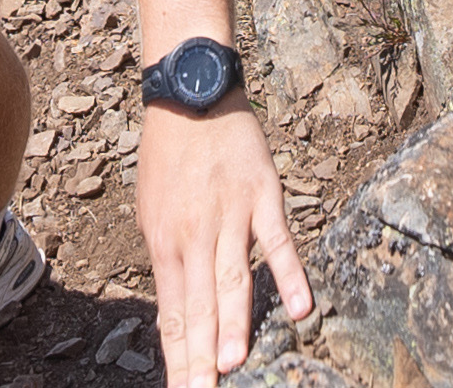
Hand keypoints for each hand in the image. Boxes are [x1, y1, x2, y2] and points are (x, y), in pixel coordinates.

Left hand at [136, 100, 310, 386]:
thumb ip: (169, 257)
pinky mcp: (262, 195)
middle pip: (197, 306)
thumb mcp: (151, 209)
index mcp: (164, 242)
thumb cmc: (168, 154)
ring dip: (233, 324)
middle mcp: (194, 234)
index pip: (171, 314)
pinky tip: (301, 308)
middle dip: (199, 357)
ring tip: (232, 364)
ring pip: (232, 279)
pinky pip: (278, 240)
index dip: (177, 356)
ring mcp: (230, 215)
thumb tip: (177, 305)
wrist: (190, 93)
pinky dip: (289, 274)